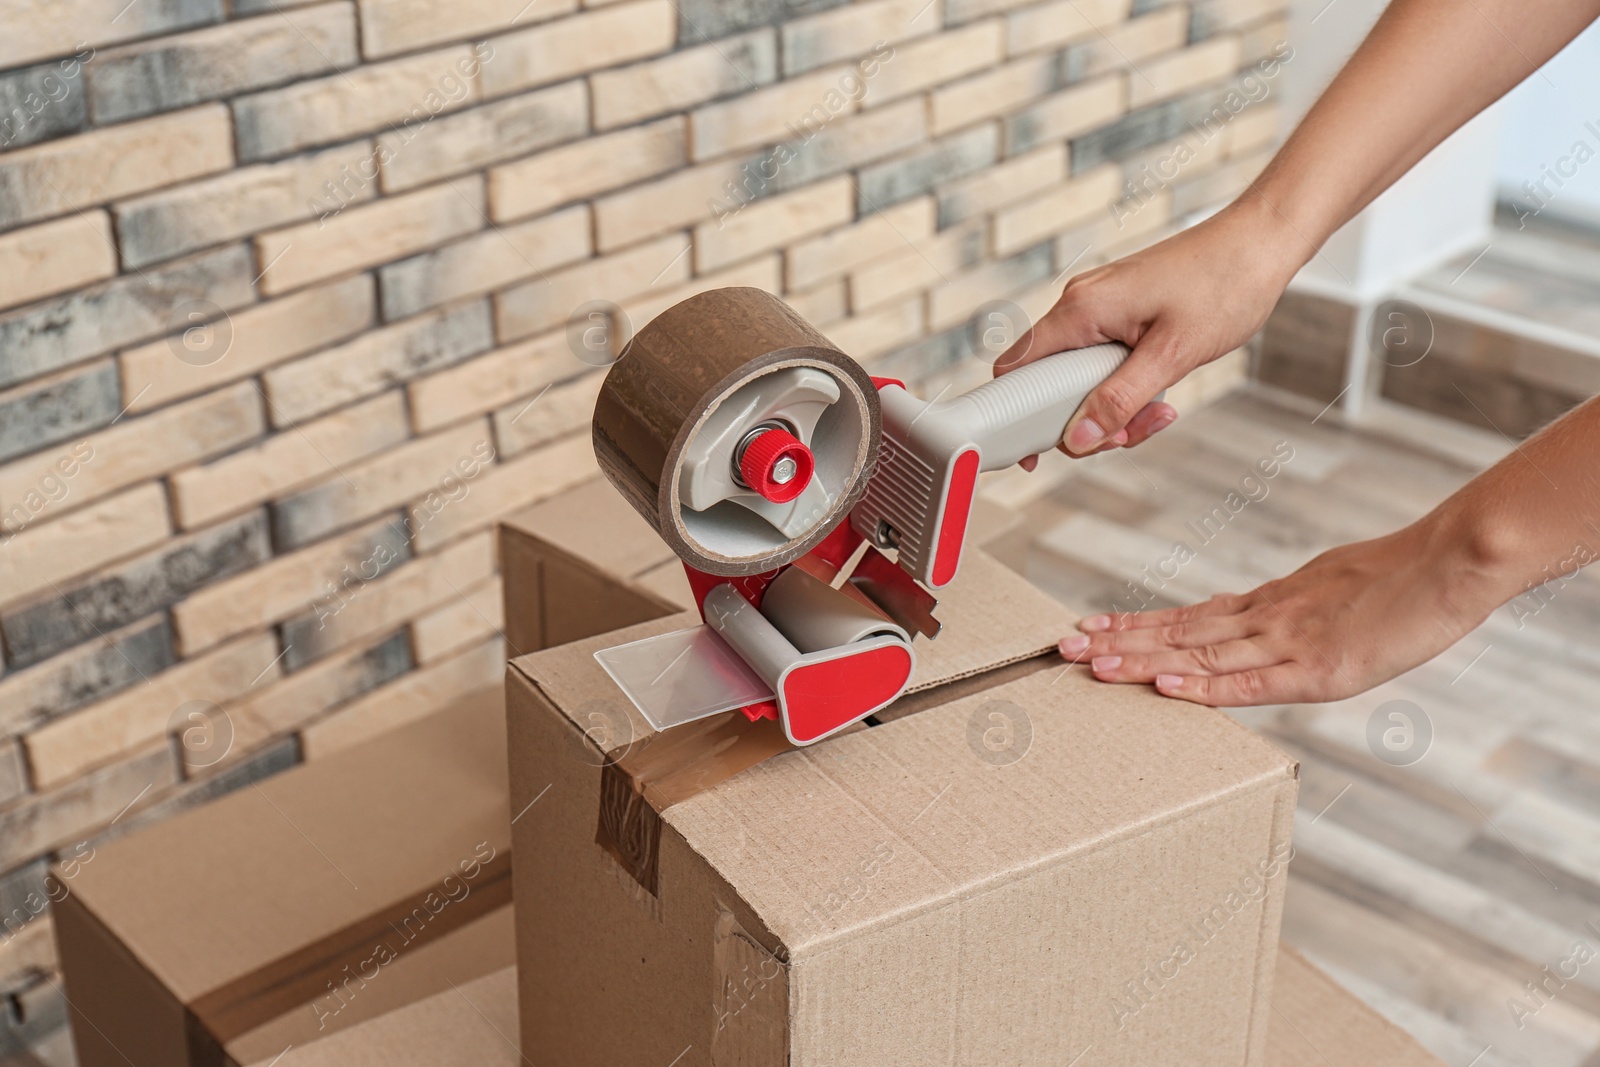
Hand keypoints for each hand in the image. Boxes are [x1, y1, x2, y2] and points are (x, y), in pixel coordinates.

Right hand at [994, 197, 1307, 462]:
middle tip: (1129, 434)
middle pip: (1049, 383)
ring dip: (1113, 407)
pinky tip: (1163, 394)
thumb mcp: (1172, 355)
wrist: (1261, 242)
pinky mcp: (1120, 312)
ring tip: (1160, 413)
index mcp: (1080, 309)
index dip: (1017, 417)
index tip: (1040, 454)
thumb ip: (1120, 399)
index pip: (1017, 369)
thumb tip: (1079, 438)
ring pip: (1081, 378)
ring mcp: (1100, 307)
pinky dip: (1126, 387)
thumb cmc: (1223, 285)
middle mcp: (1080, 305)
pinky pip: (1104, 363)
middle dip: (1085, 420)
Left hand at [1056, 522, 1496, 705]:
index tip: (1091, 629)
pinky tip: (1165, 685)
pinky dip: (1205, 685)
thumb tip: (1249, 626)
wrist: (1449, 562)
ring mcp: (1289, 643)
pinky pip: (1251, 682)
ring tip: (1091, 664)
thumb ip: (1285, 611)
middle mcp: (1266, 620)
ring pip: (1200, 654)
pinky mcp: (1319, 669)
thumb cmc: (1397, 578)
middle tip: (1064, 646)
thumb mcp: (1326, 590)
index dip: (1137, 625)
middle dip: (1119, 642)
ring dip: (1141, 661)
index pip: (1188, 618)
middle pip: (1179, 633)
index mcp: (1268, 604)